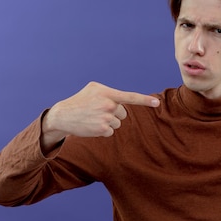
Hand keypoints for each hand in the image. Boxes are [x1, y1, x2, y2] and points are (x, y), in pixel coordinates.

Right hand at [41, 82, 159, 149]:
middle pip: (123, 113)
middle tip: (98, 111)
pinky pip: (111, 131)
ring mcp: (106, 118)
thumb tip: (124, 100)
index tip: (157, 103)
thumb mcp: (94, 89)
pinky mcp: (102, 129)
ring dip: (108, 122)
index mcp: (108, 93)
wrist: (63, 115)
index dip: (145, 100)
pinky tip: (92, 125)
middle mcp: (108, 105)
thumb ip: (111, 92)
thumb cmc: (81, 100)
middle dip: (114, 113)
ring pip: (117, 123)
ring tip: (93, 118)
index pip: (130, 97)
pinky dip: (103, 130)